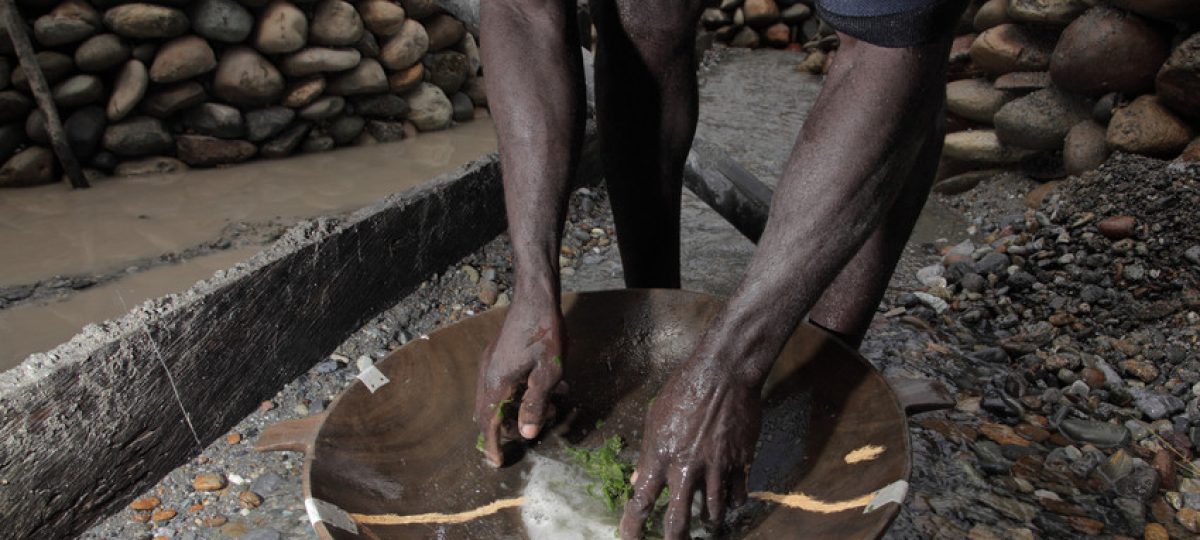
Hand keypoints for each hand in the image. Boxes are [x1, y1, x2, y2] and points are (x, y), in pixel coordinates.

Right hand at [474, 299, 565, 466]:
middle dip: (506, 428)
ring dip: (516, 409)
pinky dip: (517, 394)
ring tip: (547, 408)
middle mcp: (487, 375)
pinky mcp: (497, 355)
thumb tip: (526, 434)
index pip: (489, 423)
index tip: (496, 464)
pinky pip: (501, 384)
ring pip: (495, 399)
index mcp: (497, 383)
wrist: (535, 297)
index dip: (492, 446)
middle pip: (488, 414)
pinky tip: (545, 387)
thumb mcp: (549, 372)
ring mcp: (490, 364)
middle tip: (529, 432)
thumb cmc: (545, 333)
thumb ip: (536, 403)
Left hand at [620, 351, 761, 538]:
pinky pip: (737, 494)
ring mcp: (715, 468)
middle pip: (678, 521)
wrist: (723, 374)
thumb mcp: (655, 419)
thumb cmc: (684, 389)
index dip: (632, 527)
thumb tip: (635, 481)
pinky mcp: (740, 462)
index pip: (640, 502)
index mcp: (660, 457)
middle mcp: (686, 468)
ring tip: (708, 523)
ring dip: (709, 520)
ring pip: (712, 512)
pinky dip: (732, 501)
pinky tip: (730, 500)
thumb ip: (647, 454)